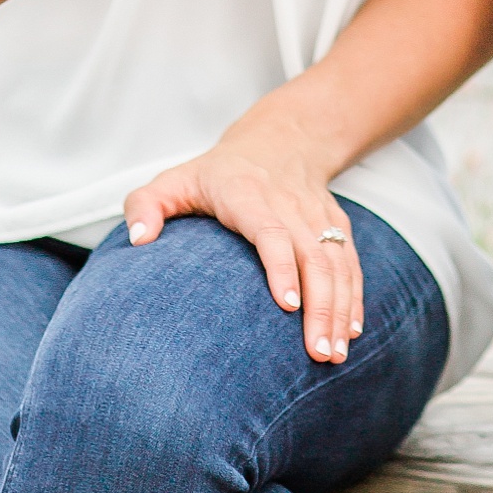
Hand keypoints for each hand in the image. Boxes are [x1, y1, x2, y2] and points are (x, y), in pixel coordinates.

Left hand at [124, 100, 362, 363]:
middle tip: (318, 355)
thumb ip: (146, 205)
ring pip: (336, 262)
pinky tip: (351, 330)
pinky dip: (354, 295)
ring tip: (334, 354)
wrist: (281, 138)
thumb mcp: (174, 179)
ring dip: (339, 308)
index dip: (281, 266)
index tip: (287, 306)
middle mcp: (289, 203)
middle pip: (312, 255)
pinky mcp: (335, 223)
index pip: (271, 230)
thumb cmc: (216, 173)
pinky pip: (349, 261)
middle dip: (320, 306)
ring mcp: (316, 215)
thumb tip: (138, 240)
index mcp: (247, 194)